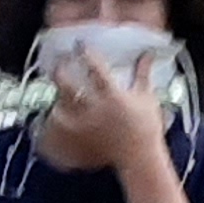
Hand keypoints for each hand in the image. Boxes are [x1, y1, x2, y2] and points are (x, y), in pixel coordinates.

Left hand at [35, 48, 146, 170]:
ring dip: (56, 94)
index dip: (86, 54)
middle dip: (61, 70)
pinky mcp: (81, 137)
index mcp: (114, 96)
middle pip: (68, 86)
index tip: (80, 44)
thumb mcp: (147, 97)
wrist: (140, 158)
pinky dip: (57, 115)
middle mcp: (96, 109)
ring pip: (59, 105)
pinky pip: (61, 125)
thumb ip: (143, 73)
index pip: (96, 69)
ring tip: (58, 85)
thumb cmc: (146, 126)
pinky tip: (58, 108)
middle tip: (60, 61)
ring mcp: (85, 124)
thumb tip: (147, 53)